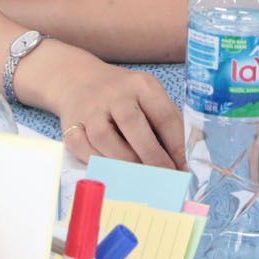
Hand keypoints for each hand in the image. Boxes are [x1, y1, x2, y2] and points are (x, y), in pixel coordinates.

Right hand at [40, 48, 185, 168]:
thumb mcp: (148, 97)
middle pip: (133, 125)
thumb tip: (187, 158)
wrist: (79, 81)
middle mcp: (115, 94)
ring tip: (139, 177)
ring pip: (106, 140)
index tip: (184, 168)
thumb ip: (167, 123)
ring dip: (125, 163)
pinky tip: (111, 169)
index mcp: (141, 85)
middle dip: (152, 156)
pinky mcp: (70, 124)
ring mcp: (90, 109)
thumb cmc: (124, 96)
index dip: (176, 145)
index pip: (163, 115)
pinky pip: (83, 149)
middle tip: (164, 178)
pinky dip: (98, 162)